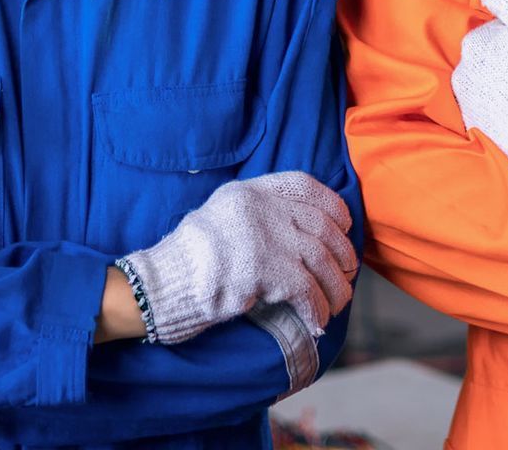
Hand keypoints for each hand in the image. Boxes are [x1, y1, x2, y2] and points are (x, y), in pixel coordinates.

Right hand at [118, 172, 356, 344]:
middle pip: (320, 226)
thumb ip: (258, 216)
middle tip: (346, 274)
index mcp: (248, 191)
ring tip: (336, 304)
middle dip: (341, 253)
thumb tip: (305, 235)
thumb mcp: (222, 217)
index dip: (332, 205)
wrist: (160, 284)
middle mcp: (259, 208)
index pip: (304, 186)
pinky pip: (305, 290)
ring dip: (334, 287)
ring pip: (320, 260)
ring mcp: (262, 236)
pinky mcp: (262, 269)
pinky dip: (316, 308)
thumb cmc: (191, 259)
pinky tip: (317, 321)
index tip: (345, 224)